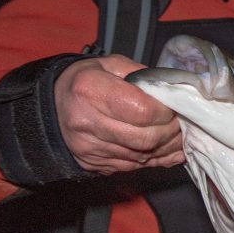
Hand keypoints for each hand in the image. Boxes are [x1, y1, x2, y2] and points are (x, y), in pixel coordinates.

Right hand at [55, 55, 184, 173]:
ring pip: (141, 157)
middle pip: (144, 138)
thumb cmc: (86, 80)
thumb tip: (172, 92)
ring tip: (177, 136)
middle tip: (180, 123)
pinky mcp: (92, 164)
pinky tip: (166, 150)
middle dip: (170, 132)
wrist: (53, 106)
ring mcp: (88, 148)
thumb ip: (142, 76)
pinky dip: (154, 160)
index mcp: (91, 90)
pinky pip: (132, 167)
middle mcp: (86, 122)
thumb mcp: (110, 65)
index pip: (142, 111)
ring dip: (165, 148)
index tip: (175, 107)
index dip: (166, 112)